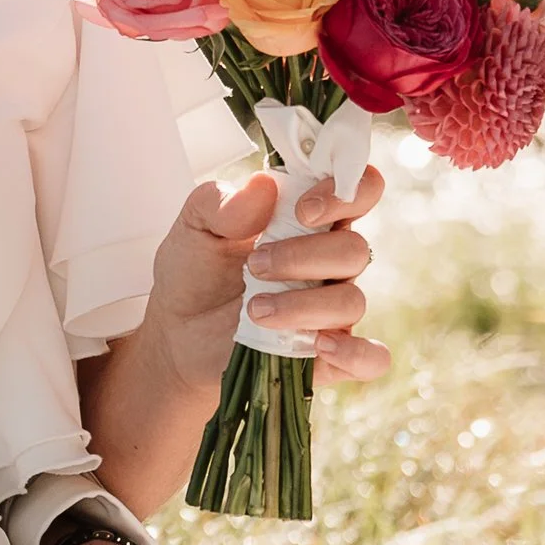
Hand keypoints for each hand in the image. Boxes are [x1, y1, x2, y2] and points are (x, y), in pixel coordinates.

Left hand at [144, 164, 389, 395]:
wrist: (175, 333)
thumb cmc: (195, 273)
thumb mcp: (193, 228)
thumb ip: (218, 203)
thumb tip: (262, 186)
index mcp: (310, 221)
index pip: (360, 191)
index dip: (346, 194)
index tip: (304, 210)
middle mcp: (330, 263)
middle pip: (354, 251)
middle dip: (303, 257)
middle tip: (253, 266)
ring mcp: (331, 311)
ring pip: (351, 301)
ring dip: (302, 305)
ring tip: (253, 309)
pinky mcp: (327, 354)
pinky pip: (369, 358)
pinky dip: (354, 353)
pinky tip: (320, 346)